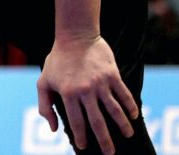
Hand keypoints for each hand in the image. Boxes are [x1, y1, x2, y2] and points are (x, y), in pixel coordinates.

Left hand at [37, 34, 137, 153]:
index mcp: (68, 93)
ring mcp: (100, 83)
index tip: (84, 147)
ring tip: (128, 135)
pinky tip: (134, 115)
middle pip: (97, 122)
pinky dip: (130, 106)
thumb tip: (53, 129)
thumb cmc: (58, 59)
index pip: (77, 122)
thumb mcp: (44, 81)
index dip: (81, 137)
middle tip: (110, 153)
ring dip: (122, 125)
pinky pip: (124, 94)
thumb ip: (45, 106)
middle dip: (104, 140)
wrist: (75, 35)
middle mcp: (85, 90)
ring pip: (114, 110)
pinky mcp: (112, 74)